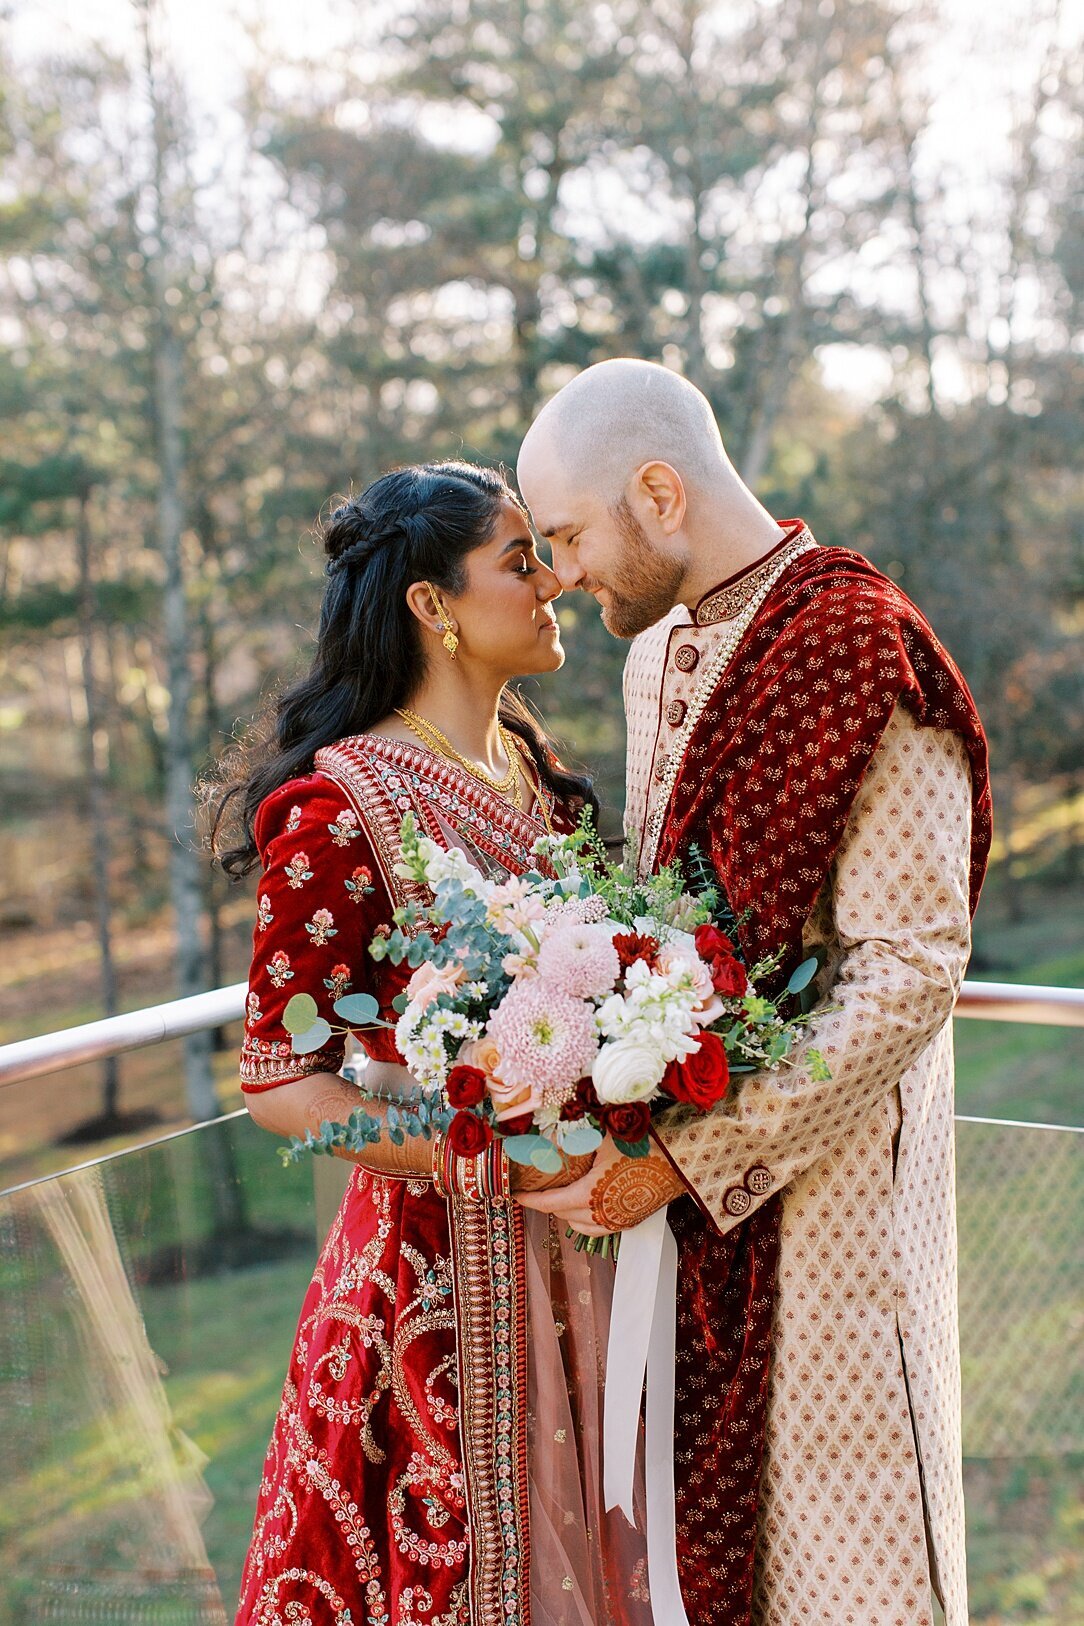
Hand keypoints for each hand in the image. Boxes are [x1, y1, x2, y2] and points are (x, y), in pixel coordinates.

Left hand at [515, 1134, 685, 1235]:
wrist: (681, 1160)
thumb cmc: (644, 1144)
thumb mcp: (605, 1136)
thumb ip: (578, 1136)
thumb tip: (552, 1128)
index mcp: (589, 1195)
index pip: (550, 1204)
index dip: (530, 1200)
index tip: (516, 1195)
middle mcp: (600, 1215)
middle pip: (562, 1215)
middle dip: (548, 1202)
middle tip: (540, 1185)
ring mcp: (617, 1221)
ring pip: (580, 1226)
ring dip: (566, 1213)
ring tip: (561, 1194)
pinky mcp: (630, 1222)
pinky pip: (598, 1228)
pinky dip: (586, 1220)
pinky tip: (586, 1203)